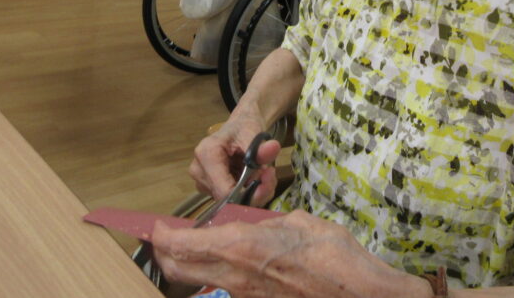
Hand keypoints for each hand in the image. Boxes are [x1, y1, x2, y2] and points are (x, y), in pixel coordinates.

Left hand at [152, 210, 430, 297]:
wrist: (356, 295)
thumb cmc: (333, 254)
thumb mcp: (298, 223)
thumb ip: (268, 223)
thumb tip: (258, 226)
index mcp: (240, 246)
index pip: (181, 244)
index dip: (162, 234)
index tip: (157, 225)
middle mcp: (233, 276)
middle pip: (178, 269)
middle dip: (166, 253)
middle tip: (168, 238)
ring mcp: (243, 297)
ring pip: (201, 281)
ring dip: (194, 265)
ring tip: (205, 246)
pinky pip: (228, 289)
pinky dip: (222, 275)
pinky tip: (241, 263)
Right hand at [189, 101, 281, 205]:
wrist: (239, 127)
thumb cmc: (243, 128)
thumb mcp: (255, 133)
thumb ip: (262, 147)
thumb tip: (274, 148)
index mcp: (206, 154)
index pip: (224, 190)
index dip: (248, 192)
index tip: (267, 176)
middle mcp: (199, 171)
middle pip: (228, 199)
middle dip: (254, 191)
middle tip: (270, 174)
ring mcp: (203, 182)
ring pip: (232, 202)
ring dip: (254, 192)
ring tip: (264, 173)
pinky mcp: (210, 189)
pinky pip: (232, 200)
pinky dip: (249, 192)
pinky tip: (256, 179)